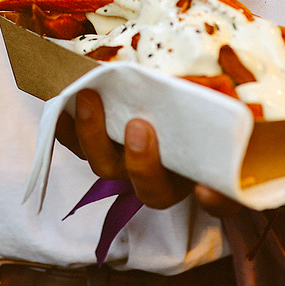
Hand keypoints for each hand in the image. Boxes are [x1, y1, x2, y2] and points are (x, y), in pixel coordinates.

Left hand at [55, 89, 241, 218]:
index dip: (215, 201)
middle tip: (139, 126)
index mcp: (204, 169)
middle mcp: (164, 177)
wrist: (164, 84)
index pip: (220, 200)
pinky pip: (77, 147)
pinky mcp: (98, 145)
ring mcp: (127, 165)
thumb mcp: (219, 96)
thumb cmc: (202, 96)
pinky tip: (61, 106)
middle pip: (151, 190)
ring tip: (89, 101)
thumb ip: (222, 96)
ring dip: (94, 137)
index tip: (205, 189)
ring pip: (107, 168)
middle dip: (142, 162)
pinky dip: (66, 129)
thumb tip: (219, 84)